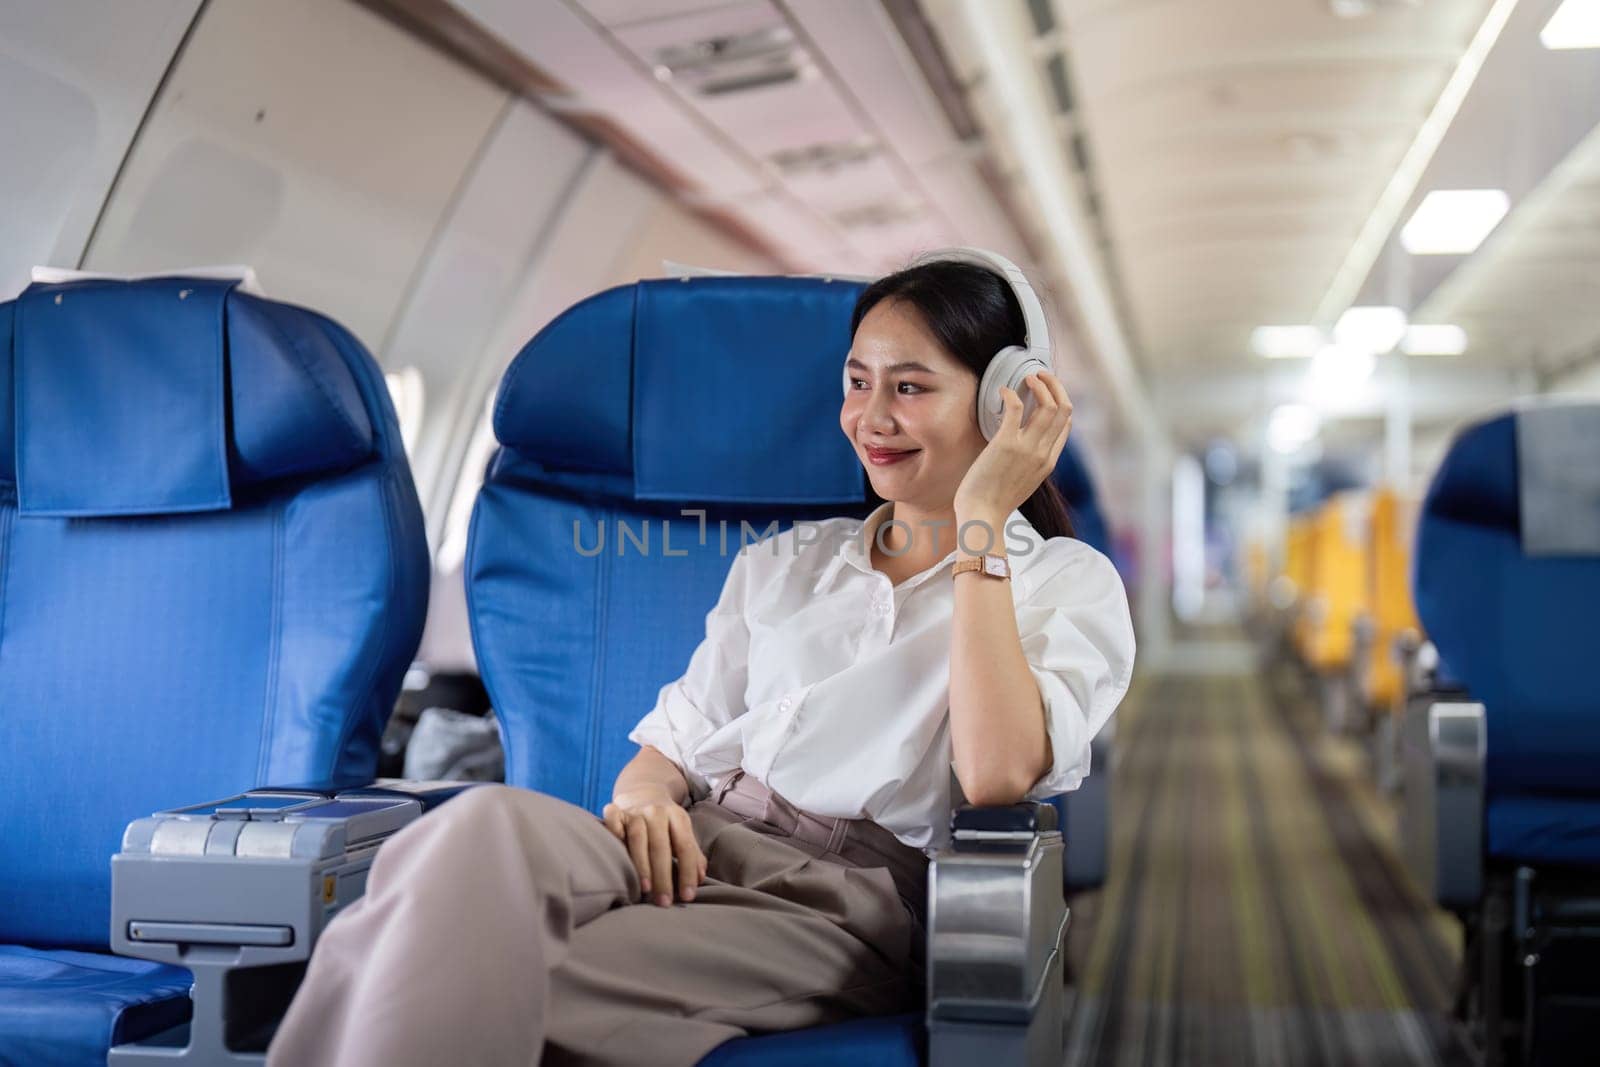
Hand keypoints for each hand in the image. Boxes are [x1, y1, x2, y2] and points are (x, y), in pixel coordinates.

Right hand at [602, 788, 706, 906]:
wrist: (643, 790)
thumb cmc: (665, 822)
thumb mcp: (682, 832)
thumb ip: (692, 854)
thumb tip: (700, 879)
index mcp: (677, 816)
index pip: (685, 846)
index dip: (687, 872)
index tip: (688, 896)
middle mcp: (656, 811)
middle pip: (661, 845)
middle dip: (663, 876)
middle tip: (664, 901)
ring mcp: (634, 811)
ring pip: (637, 837)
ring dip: (641, 864)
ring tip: (645, 889)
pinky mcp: (615, 810)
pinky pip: (612, 819)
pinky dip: (614, 831)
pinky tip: (616, 851)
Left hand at [953, 371, 1072, 523]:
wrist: (982, 517)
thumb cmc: (994, 502)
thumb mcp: (1022, 482)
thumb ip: (1028, 463)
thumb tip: (1021, 446)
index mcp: (1048, 462)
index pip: (1066, 424)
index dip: (1060, 401)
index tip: (1047, 390)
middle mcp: (1043, 453)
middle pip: (1064, 409)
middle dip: (1055, 385)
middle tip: (1040, 375)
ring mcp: (1027, 448)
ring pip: (1048, 405)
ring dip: (1039, 384)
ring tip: (1027, 377)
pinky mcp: (1006, 444)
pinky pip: (1016, 408)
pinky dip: (1011, 394)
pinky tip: (1002, 391)